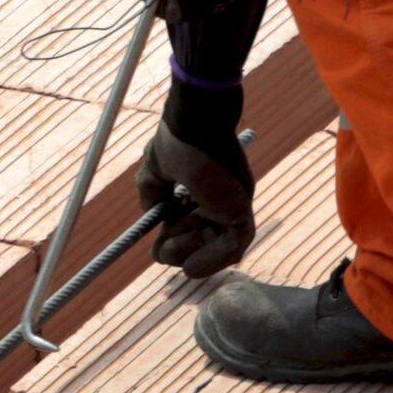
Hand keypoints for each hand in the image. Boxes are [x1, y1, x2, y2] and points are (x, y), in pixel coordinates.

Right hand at [137, 78, 254, 277]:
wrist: (195, 124)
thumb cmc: (178, 140)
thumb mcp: (156, 170)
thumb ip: (153, 192)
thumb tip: (150, 215)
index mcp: (208, 189)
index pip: (196, 224)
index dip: (176, 239)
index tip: (158, 248)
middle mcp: (225, 201)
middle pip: (206, 240)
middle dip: (179, 249)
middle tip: (161, 251)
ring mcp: (235, 208)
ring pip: (215, 247)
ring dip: (187, 253)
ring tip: (169, 245)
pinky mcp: (241, 214)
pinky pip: (231, 249)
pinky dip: (209, 262)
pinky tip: (190, 268)